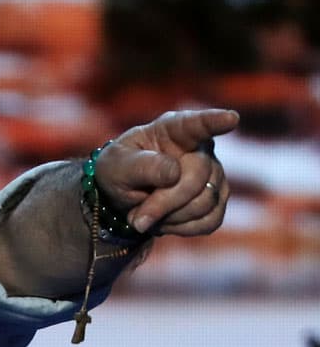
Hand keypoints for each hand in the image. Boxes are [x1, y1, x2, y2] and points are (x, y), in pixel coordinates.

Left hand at [94, 109, 239, 235]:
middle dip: (164, 202)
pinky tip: (165, 220)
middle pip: (197, 178)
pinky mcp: (218, 199)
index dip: (214, 121)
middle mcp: (200, 148)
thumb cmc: (120, 170)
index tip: (230, 118)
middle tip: (137, 216)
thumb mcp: (116, 166)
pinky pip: (210, 221)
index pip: (196, 124)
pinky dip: (182, 227)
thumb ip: (142, 166)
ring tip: (147, 212)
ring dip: (170, 216)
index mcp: (172, 130)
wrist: (124, 195)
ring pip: (205, 202)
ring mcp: (214, 173)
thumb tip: (174, 173)